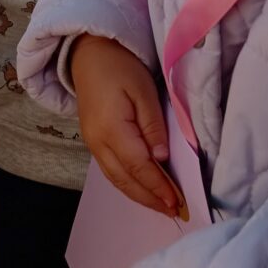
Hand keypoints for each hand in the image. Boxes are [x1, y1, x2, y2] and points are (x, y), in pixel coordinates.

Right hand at [70, 35, 175, 215]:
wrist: (89, 54)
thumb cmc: (120, 67)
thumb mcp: (144, 91)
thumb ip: (153, 126)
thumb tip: (162, 159)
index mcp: (111, 129)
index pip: (139, 167)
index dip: (158, 187)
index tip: (178, 202)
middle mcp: (98, 142)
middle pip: (125, 180)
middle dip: (150, 198)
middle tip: (174, 212)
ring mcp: (92, 144)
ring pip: (116, 179)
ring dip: (139, 195)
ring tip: (161, 206)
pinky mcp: (93, 141)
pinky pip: (111, 170)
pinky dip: (128, 184)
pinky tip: (142, 188)